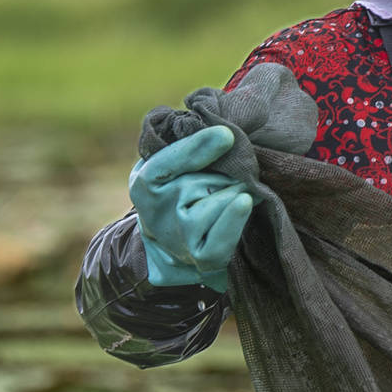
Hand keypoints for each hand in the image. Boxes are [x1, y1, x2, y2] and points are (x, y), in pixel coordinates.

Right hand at [129, 126, 251, 288]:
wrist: (173, 252)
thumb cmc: (174, 199)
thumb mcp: (163, 170)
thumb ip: (179, 148)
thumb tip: (220, 134)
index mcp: (144, 184)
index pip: (167, 163)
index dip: (196, 147)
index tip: (226, 135)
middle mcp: (157, 212)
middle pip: (205, 178)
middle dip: (224, 172)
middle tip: (225, 177)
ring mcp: (180, 237)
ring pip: (222, 198)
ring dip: (235, 190)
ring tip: (232, 193)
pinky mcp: (204, 257)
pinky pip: (227, 229)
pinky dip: (238, 213)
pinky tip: (246, 201)